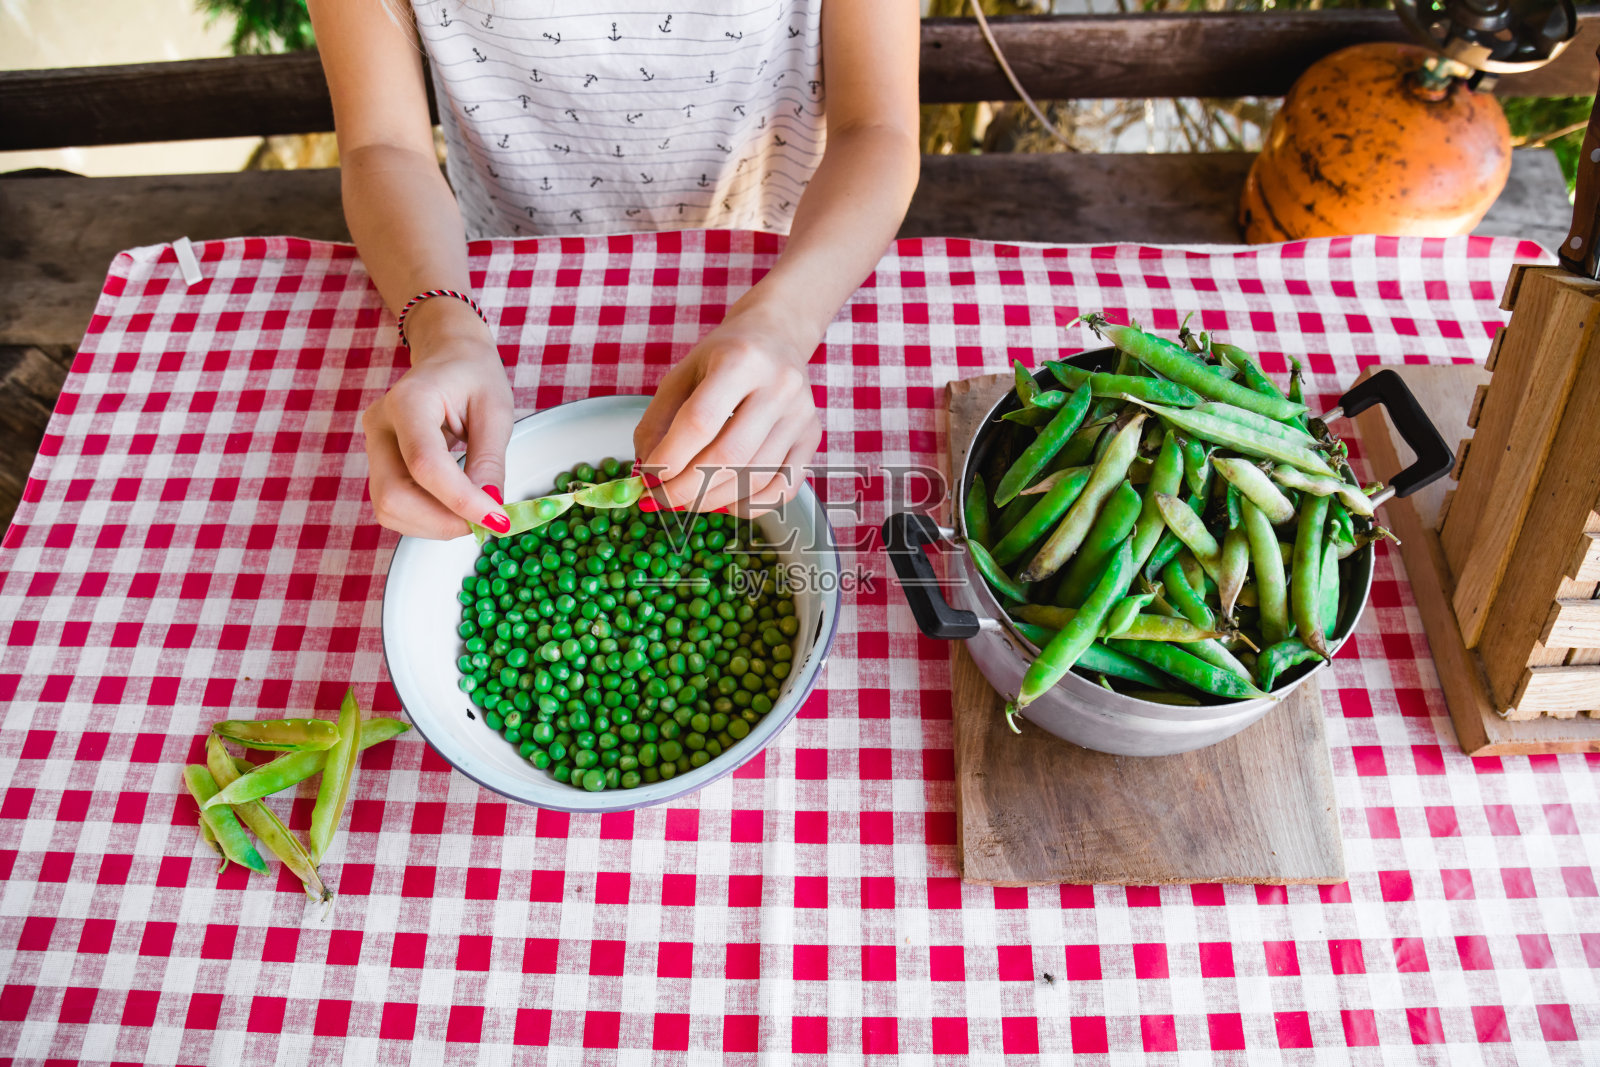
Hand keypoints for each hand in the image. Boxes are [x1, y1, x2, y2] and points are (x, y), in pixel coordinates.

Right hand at [363, 300, 512, 537]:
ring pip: (390, 508)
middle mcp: (380, 426)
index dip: (461, 500)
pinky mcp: (378, 465)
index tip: (498, 520)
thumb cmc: (474, 376)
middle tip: (487, 521)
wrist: (449, 358)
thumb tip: (490, 509)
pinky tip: (454, 507)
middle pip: (395, 495)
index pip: (425, 464)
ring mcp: (372, 447)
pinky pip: (394, 507)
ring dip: (436, 525)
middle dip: (444, 520)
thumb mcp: (496, 411)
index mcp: (408, 401)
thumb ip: (490, 461)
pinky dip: (427, 520)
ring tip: (473, 512)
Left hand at [634, 309, 821, 515]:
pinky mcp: (813, 437)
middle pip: (729, 456)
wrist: (777, 336)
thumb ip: (658, 422)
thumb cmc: (724, 356)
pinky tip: (726, 500)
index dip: (670, 457)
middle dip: (688, 488)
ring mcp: (801, 414)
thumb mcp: (682, 374)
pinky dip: (750, 505)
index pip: (700, 422)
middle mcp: (779, 386)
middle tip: (663, 497)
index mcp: (740, 361)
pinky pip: (783, 487)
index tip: (650, 476)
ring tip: (688, 498)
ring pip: (755, 478)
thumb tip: (648, 473)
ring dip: (713, 500)